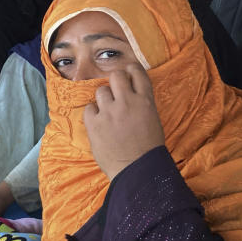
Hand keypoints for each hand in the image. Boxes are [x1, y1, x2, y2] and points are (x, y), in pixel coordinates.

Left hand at [83, 64, 164, 180]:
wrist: (137, 170)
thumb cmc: (148, 149)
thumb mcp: (152, 120)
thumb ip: (141, 104)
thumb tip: (131, 94)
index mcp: (145, 101)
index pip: (137, 72)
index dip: (131, 70)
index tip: (127, 73)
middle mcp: (127, 102)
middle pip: (116, 75)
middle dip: (115, 81)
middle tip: (115, 92)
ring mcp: (109, 112)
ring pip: (101, 91)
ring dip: (104, 99)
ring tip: (107, 112)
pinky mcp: (94, 123)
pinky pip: (89, 108)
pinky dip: (93, 113)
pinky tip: (99, 122)